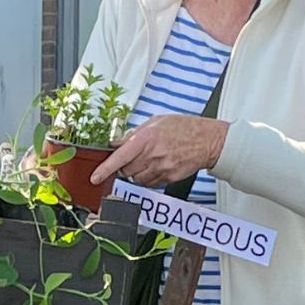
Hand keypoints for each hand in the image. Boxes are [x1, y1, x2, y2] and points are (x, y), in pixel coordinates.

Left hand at [89, 114, 229, 188]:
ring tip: (150, 159)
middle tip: (136, 156)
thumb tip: (117, 142)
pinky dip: (150, 177)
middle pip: (126, 171)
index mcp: (146, 139)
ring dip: (138, 172)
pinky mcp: (169, 178)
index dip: (105, 169)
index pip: (120, 158)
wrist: (208, 141)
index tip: (95, 178)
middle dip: (126, 166)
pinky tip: (159, 165)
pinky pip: (151, 183)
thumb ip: (135, 133)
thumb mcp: (156, 122)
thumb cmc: (184, 127)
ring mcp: (161, 169)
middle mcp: (152, 156)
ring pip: (137, 179)